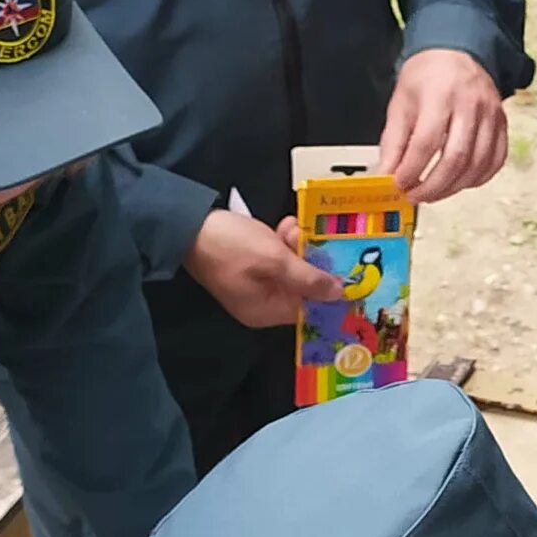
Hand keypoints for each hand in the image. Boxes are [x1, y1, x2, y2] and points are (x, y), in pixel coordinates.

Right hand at [182, 206, 341, 327]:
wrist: (187, 225)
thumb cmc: (229, 245)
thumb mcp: (274, 260)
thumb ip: (308, 278)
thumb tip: (338, 294)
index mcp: (266, 311)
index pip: (310, 308)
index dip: (329, 289)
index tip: (349, 270)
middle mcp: (262, 303)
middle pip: (303, 286)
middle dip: (310, 260)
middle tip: (313, 238)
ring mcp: (256, 284)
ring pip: (293, 268)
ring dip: (297, 246)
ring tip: (291, 227)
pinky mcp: (251, 265)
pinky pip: (277, 258)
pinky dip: (283, 242)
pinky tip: (283, 225)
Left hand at [381, 49, 507, 202]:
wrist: (456, 53)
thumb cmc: (427, 76)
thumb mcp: (401, 103)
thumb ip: (393, 142)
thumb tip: (384, 174)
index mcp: (440, 95)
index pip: (426, 142)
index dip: (411, 169)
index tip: (398, 184)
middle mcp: (470, 105)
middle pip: (456, 158)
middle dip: (433, 186)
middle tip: (414, 195)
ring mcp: (491, 115)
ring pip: (477, 165)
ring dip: (453, 187)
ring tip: (433, 192)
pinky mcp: (502, 124)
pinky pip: (495, 161)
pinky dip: (477, 179)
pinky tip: (459, 182)